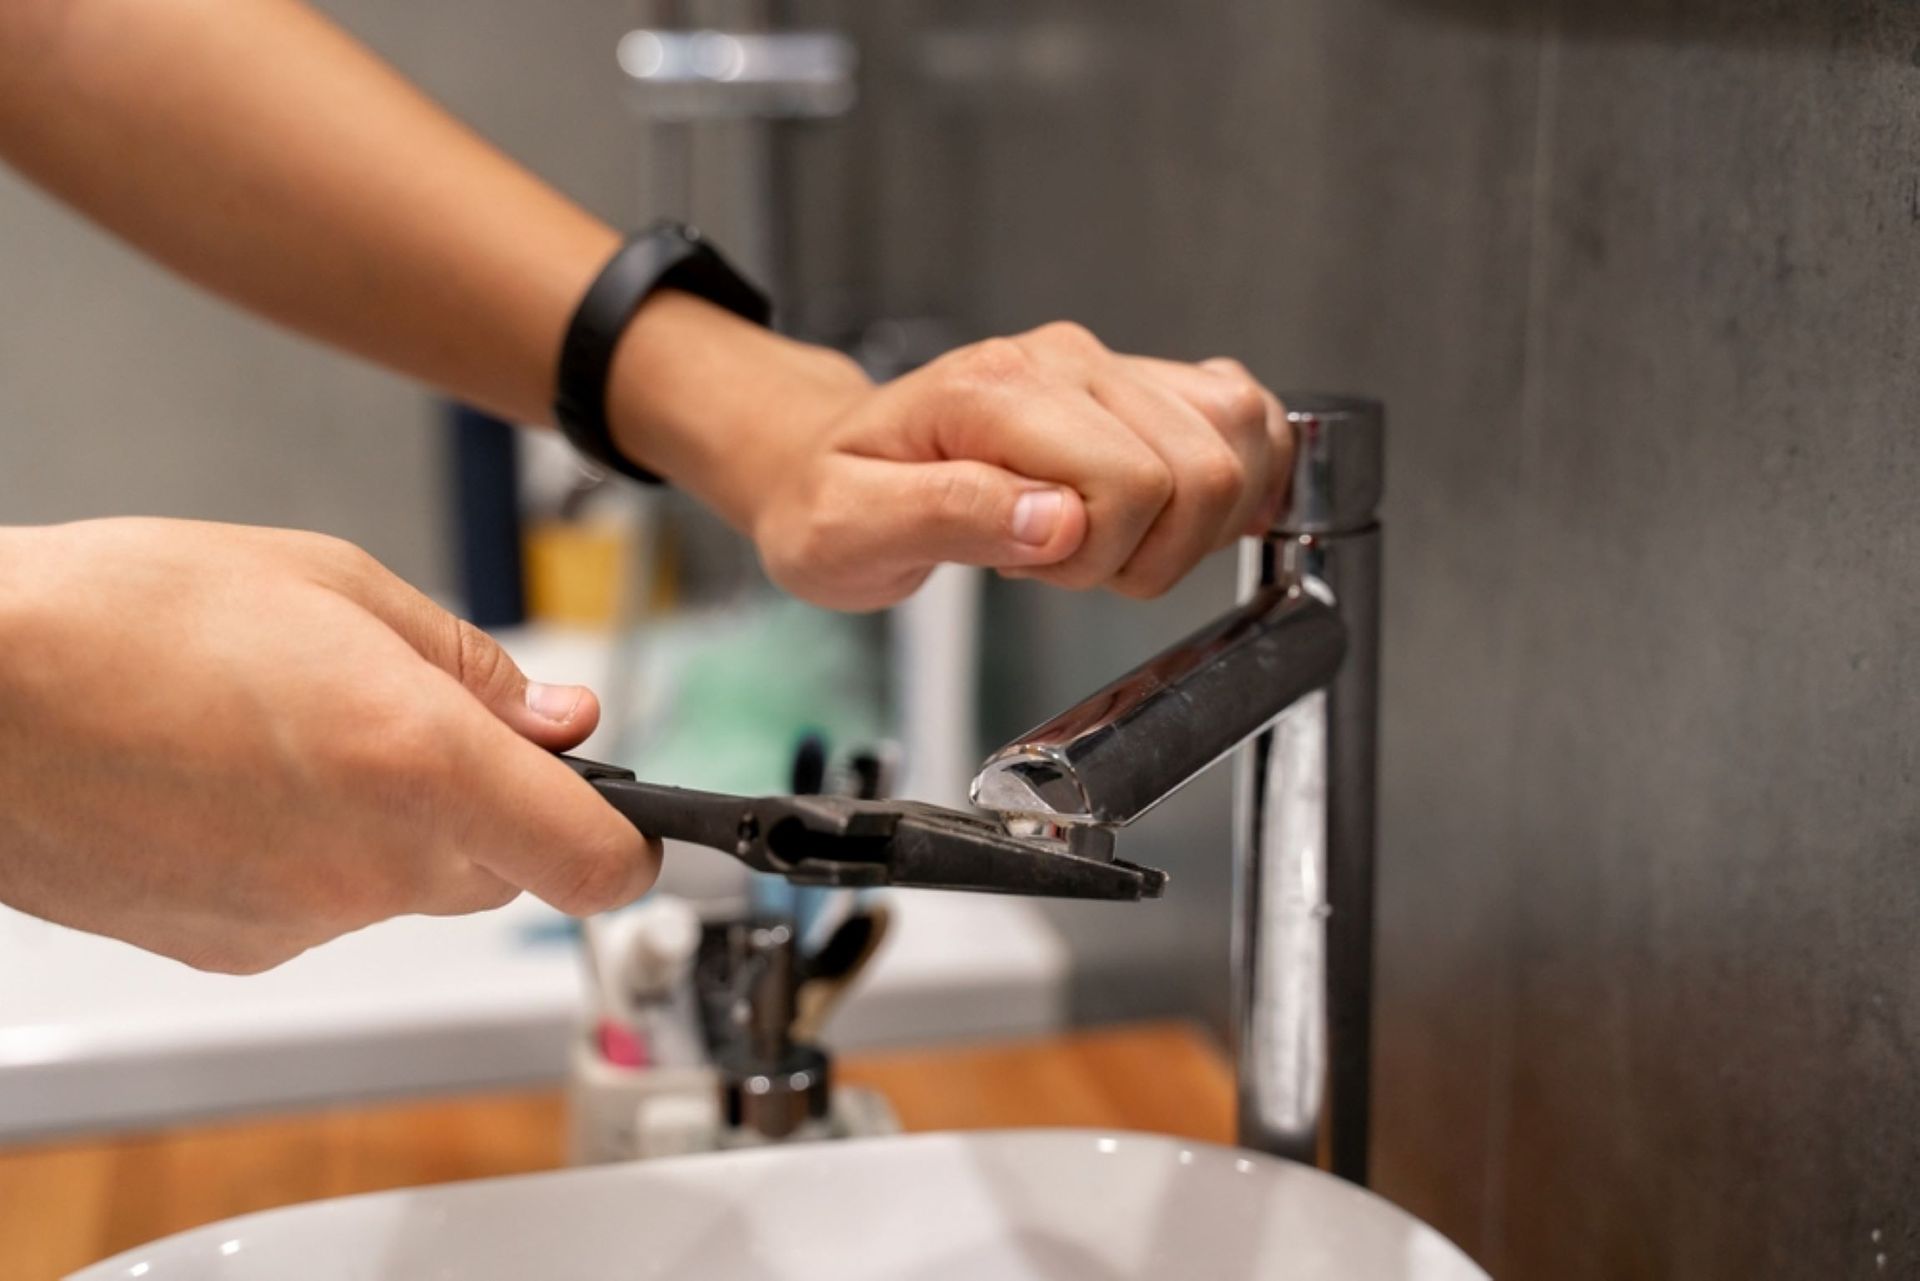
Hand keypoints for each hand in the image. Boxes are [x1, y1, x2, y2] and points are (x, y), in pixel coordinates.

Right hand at [0, 519, 657, 972]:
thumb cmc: (127, 613)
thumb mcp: (339, 587)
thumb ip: (473, 667)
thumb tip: (558, 720)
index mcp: (421, 766)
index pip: (597, 864)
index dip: (626, 839)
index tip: (624, 810)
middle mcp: (371, 867)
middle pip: (506, 869)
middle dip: (497, 805)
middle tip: (424, 721)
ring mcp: (299, 922)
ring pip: (412, 885)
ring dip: (397, 823)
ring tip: (298, 733)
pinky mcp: (233, 950)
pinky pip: (324, 906)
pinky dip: (314, 855)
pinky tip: (241, 784)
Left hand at [612, 300, 1291, 611]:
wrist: (822, 462)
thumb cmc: (830, 499)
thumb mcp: (849, 529)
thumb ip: (951, 519)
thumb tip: (1059, 523)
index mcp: (996, 390)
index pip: (1129, 482)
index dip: (1099, 557)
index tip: (1033, 569)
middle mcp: (1065, 362)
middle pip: (1202, 468)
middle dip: (1149, 552)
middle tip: (1064, 562)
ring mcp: (1107, 369)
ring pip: (1241, 436)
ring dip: (1190, 524)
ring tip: (1103, 540)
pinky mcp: (1137, 386)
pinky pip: (1242, 417)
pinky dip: (1234, 482)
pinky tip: (1167, 520)